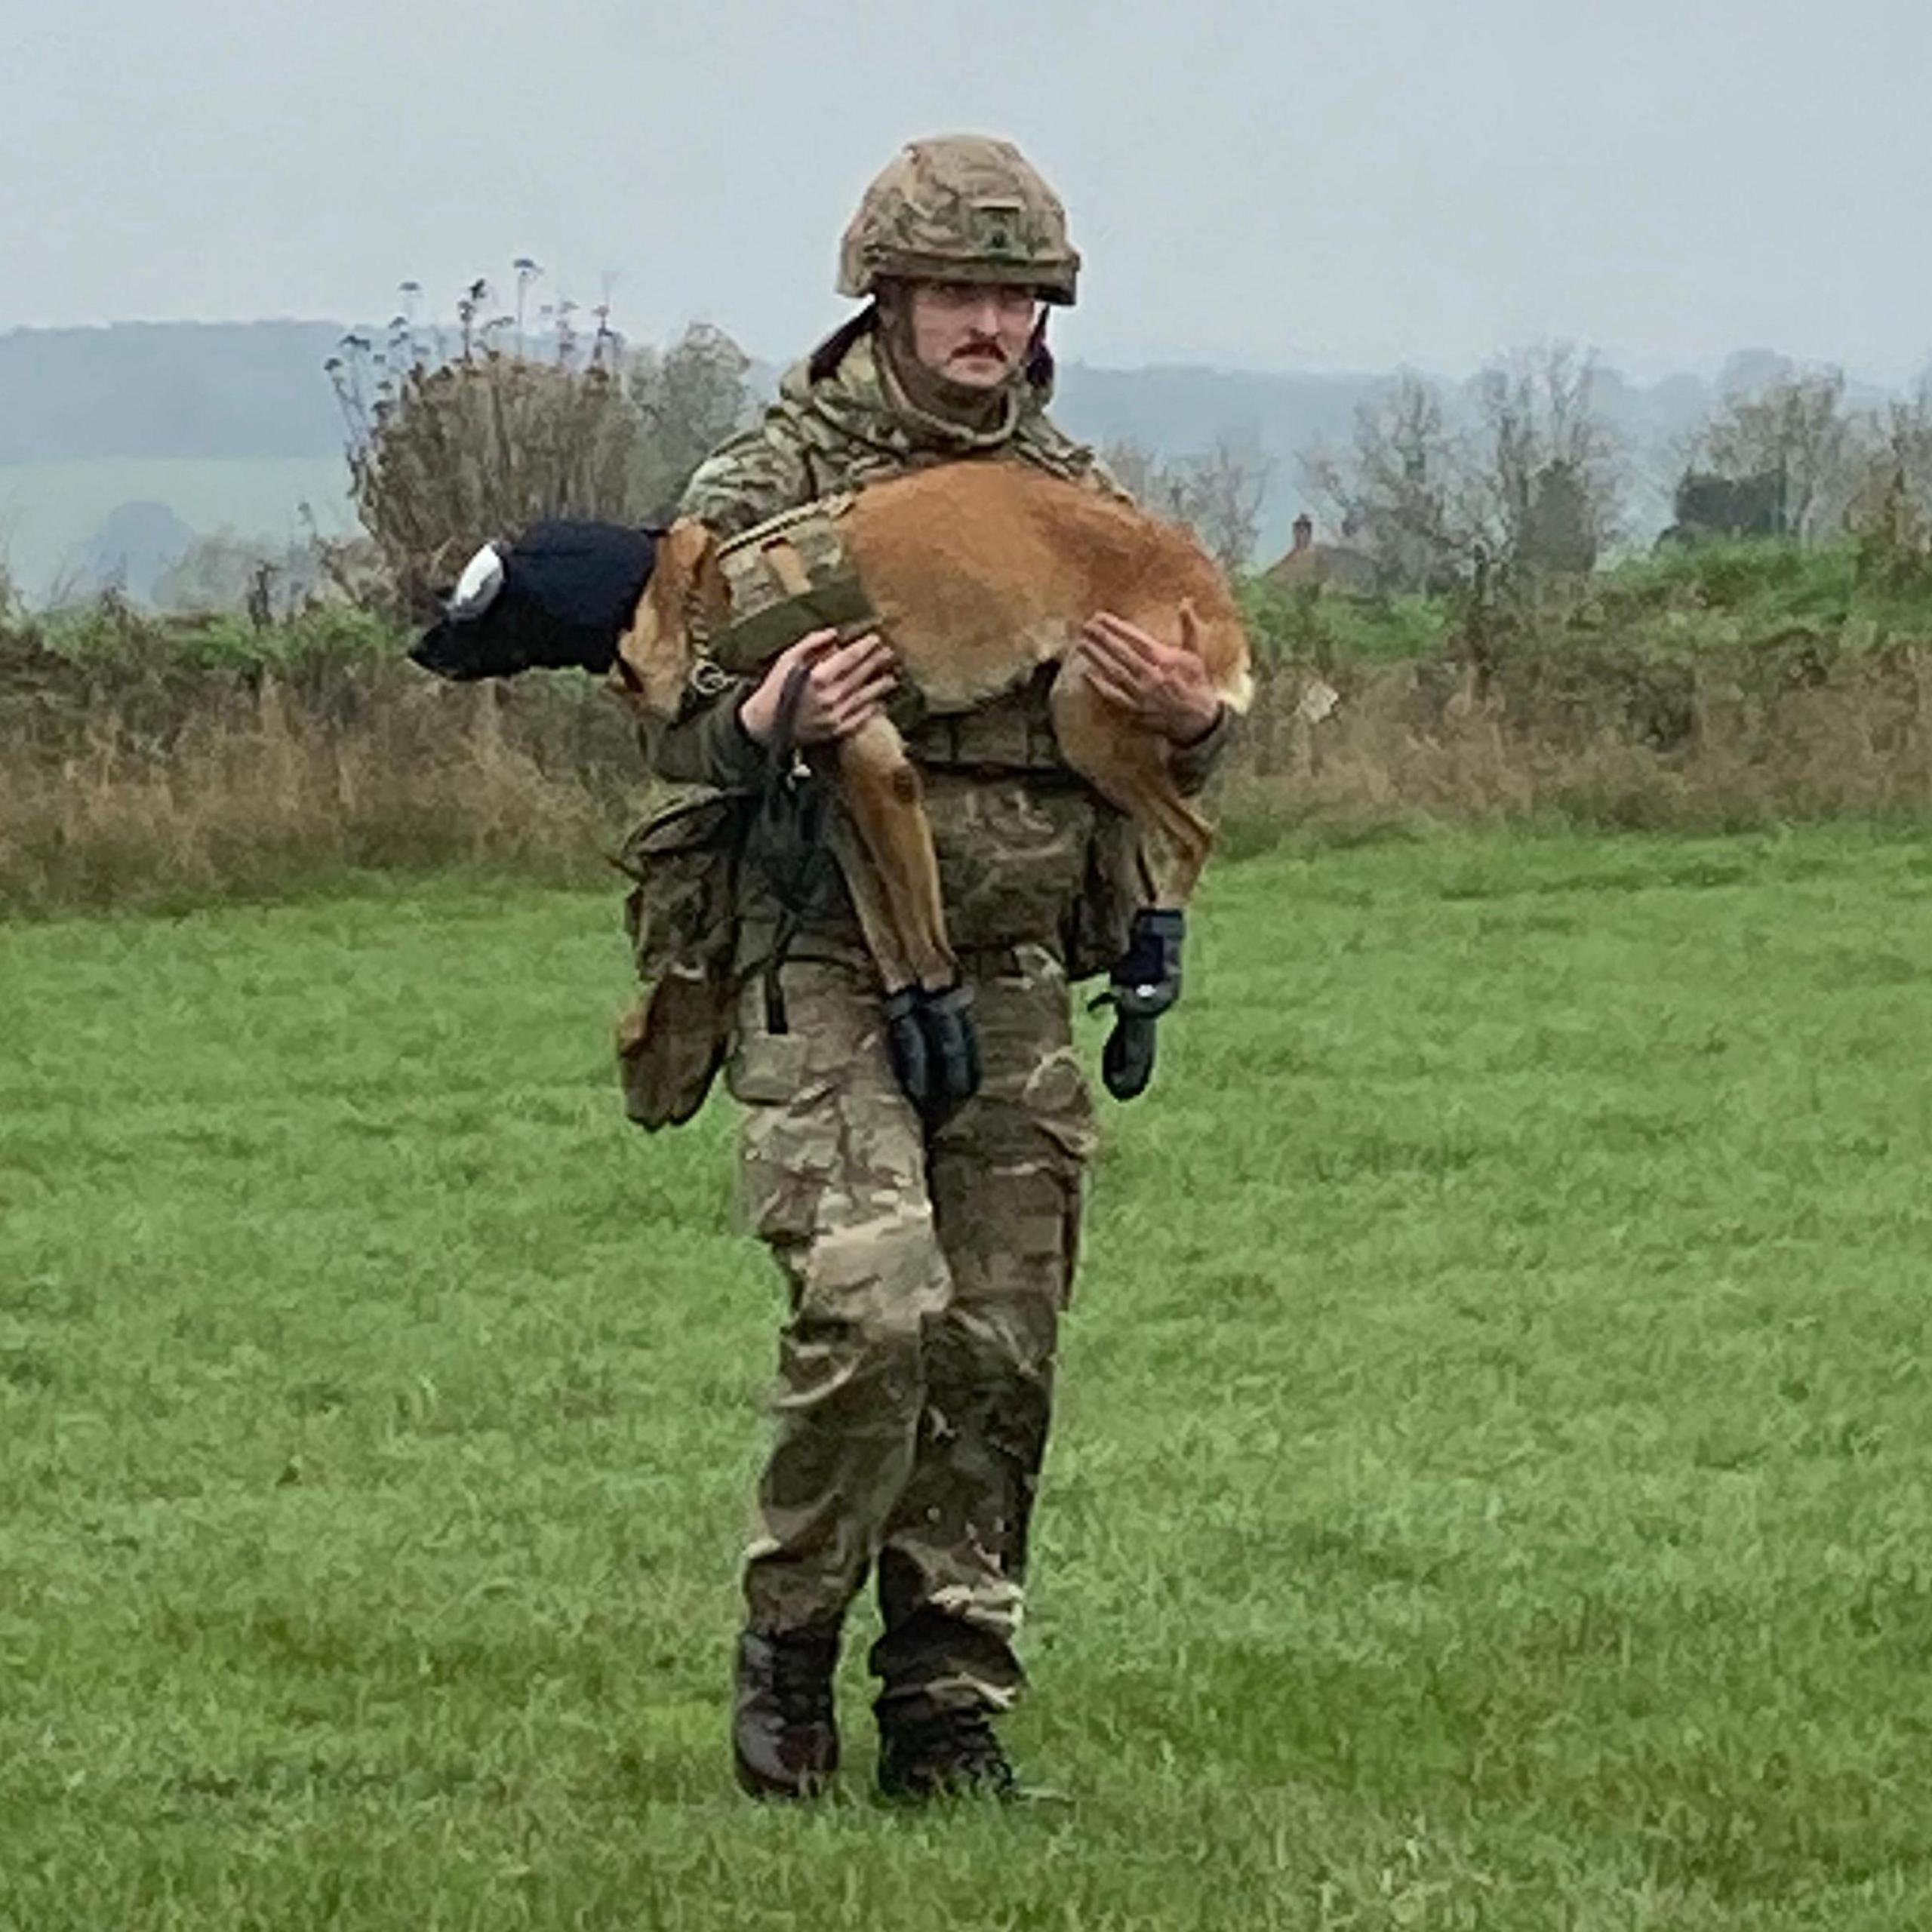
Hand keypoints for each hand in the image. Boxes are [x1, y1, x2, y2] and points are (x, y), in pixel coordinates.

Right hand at [738, 629, 896, 746]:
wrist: (765, 724)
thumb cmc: (775, 688)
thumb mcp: (787, 659)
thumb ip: (811, 643)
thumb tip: (834, 633)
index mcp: (818, 677)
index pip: (849, 657)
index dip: (865, 647)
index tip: (876, 639)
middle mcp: (830, 697)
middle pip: (861, 675)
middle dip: (877, 662)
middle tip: (890, 653)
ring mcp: (835, 715)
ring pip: (865, 697)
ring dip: (880, 686)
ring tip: (892, 678)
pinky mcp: (836, 731)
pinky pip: (860, 719)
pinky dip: (872, 710)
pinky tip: (880, 703)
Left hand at [1078, 608, 1222, 744]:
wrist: (1199, 719)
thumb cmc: (1195, 683)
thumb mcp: (1195, 653)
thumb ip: (1188, 626)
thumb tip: (1186, 601)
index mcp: (1165, 659)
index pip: (1135, 638)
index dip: (1116, 626)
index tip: (1100, 616)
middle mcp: (1151, 675)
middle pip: (1121, 652)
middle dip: (1102, 638)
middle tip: (1085, 626)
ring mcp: (1142, 693)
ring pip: (1114, 672)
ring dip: (1096, 657)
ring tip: (1080, 643)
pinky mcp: (1135, 710)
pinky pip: (1114, 696)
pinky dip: (1099, 685)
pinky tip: (1086, 673)